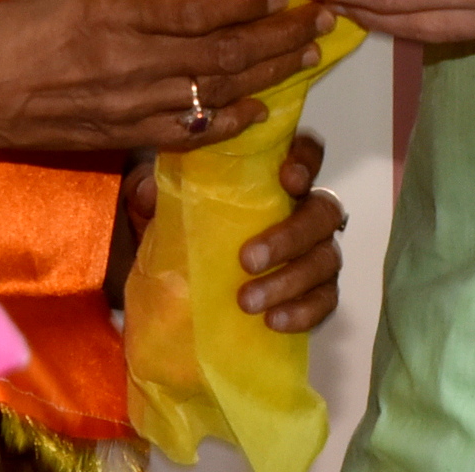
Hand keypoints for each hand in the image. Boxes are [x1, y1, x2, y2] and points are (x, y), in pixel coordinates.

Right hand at [0, 0, 329, 166]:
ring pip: (214, 90)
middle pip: (222, 51)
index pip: (200, 9)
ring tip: (307, 55)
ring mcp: (130, 106)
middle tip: (321, 18)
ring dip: (268, 74)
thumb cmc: (8, 33)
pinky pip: (187, 132)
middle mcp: (132, 63)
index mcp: (116, 16)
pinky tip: (259, 112)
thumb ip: (126, 0)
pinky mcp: (122, 137)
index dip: (249, 1)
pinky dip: (228, 122)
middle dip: (278, 35)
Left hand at [122, 130, 346, 332]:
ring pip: (327, 259)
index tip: (287, 177)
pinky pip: (326, 301)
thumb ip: (150, 191)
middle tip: (247, 259)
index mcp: (275, 179)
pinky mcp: (315, 296)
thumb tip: (147, 192)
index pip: (308, 153)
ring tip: (247, 302)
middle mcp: (304, 210)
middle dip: (290, 235)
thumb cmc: (184, 231)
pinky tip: (272, 322)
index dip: (307, 159)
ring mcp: (316, 253)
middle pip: (324, 211)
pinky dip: (304, 311)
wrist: (181, 290)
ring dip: (289, 280)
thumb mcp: (158, 208)